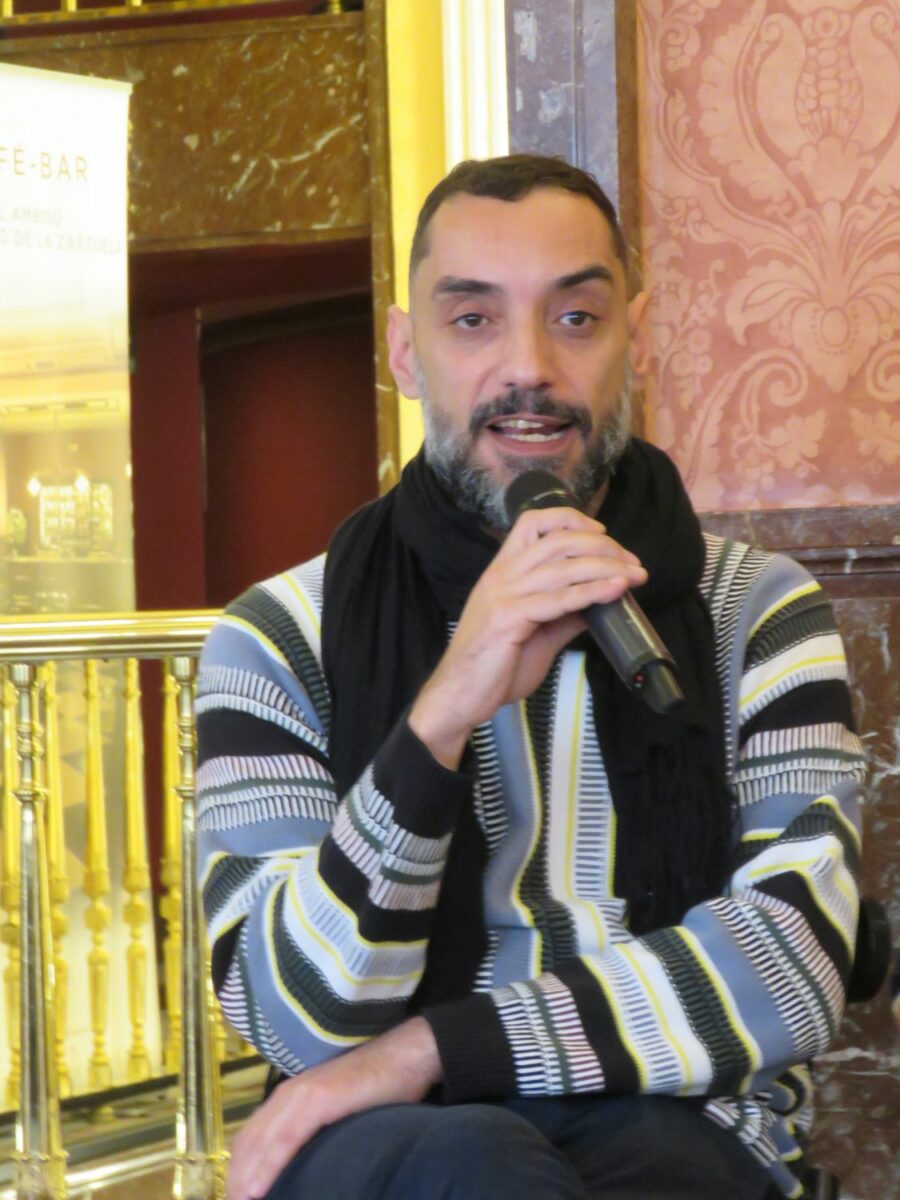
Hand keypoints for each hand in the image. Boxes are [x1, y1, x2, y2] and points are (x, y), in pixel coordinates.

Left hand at [226, 1017, 441, 1199]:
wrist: (406, 1055)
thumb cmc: (376, 1087)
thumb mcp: (335, 1110)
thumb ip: (314, 1130)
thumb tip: (304, 1166)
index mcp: (288, 1096)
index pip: (249, 1138)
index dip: (237, 1171)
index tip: (234, 1199)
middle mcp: (288, 1094)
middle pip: (247, 1144)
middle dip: (236, 1180)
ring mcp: (303, 1095)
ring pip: (261, 1143)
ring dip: (244, 1178)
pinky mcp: (320, 1100)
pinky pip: (286, 1139)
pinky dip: (268, 1166)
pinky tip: (256, 1190)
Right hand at [409, 506, 645, 767]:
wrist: (459, 696)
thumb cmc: (493, 666)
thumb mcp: (535, 633)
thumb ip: (563, 614)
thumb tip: (597, 603)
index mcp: (502, 571)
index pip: (533, 522)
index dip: (571, 520)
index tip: (603, 534)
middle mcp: (501, 576)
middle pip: (557, 541)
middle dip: (602, 546)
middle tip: (632, 561)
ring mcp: (503, 595)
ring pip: (562, 567)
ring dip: (606, 567)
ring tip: (635, 574)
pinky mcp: (508, 619)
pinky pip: (558, 599)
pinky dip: (591, 591)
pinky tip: (615, 590)